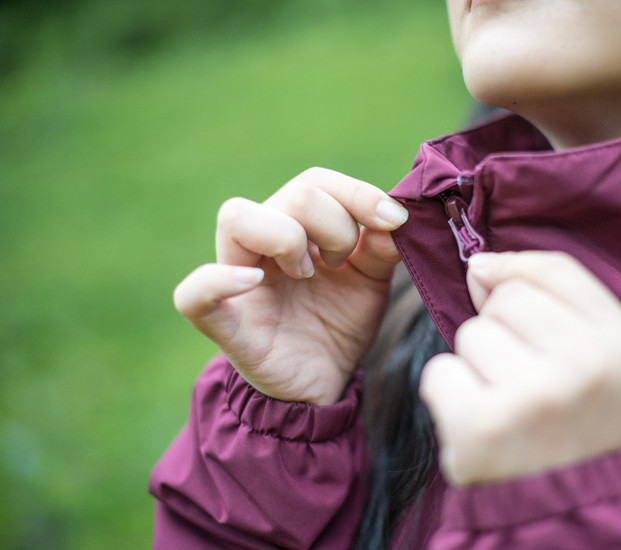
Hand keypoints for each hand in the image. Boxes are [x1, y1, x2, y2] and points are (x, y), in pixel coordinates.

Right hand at [173, 168, 407, 404]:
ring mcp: (236, 279)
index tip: (394, 221)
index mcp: (295, 227)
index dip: (357, 194)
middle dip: (336, 225)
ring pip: (237, 218)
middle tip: (341, 263)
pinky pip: (194, 295)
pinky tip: (254, 282)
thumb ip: (381, 247)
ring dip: (288, 238)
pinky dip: (219, 281)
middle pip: (293, 194)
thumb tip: (395, 216)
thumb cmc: (338, 323)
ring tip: (308, 275)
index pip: (316, 182)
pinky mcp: (224, 325)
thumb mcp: (370, 281)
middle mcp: (261, 244)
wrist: (324, 383)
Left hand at [419, 251, 620, 484]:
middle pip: (505, 299)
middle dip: (498, 330)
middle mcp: (584, 366)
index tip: (499, 290)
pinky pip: (439, 372)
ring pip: (469, 335)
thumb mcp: (594, 358)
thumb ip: (549, 299)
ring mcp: (533, 395)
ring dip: (474, 366)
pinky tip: (477, 422)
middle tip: (519, 377)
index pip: (554, 268)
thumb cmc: (570, 423)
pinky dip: (448, 395)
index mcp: (619, 344)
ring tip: (503, 404)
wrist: (561, 508)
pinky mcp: (483, 424)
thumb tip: (480, 264)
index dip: (515, 271)